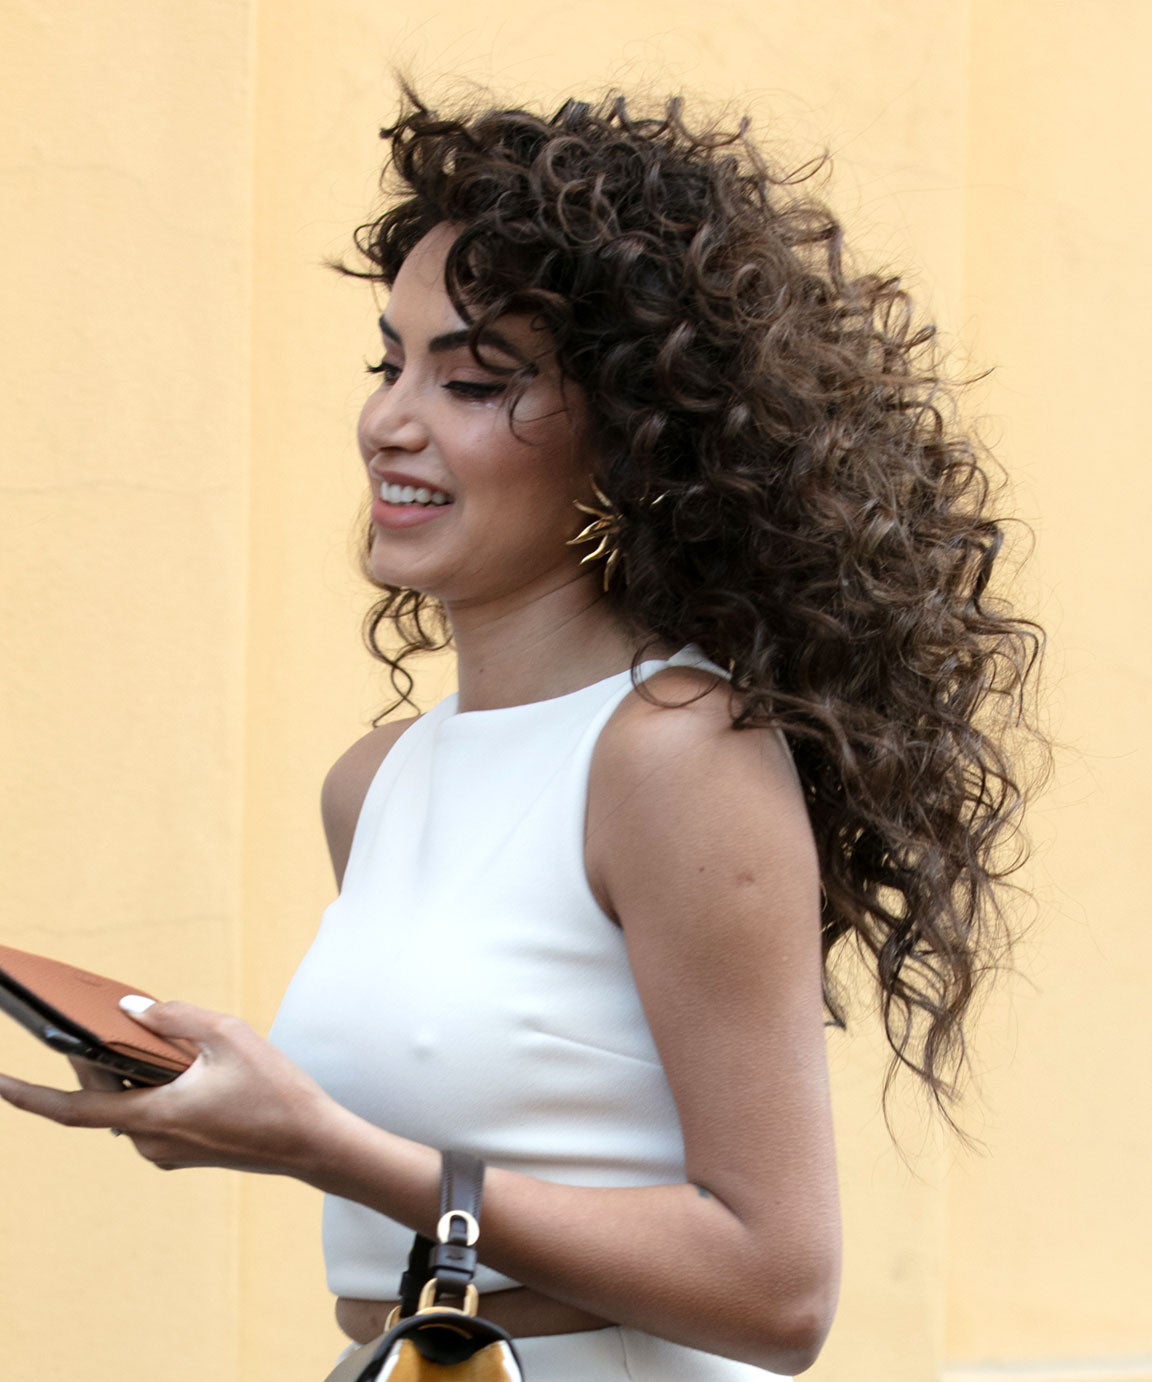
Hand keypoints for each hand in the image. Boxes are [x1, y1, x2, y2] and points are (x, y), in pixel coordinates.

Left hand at [0, 1001, 336, 1176]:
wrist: (312, 1143)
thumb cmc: (275, 1091)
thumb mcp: (229, 1036)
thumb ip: (175, 1018)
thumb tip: (130, 1011)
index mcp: (152, 1115)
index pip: (72, 1108)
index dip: (26, 1096)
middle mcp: (150, 1141)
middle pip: (103, 1095)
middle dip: (93, 1056)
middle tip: (85, 1018)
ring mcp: (166, 1150)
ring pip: (129, 1102)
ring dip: (128, 1069)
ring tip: (138, 1032)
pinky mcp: (184, 1149)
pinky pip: (152, 1112)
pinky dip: (151, 1084)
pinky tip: (174, 1060)